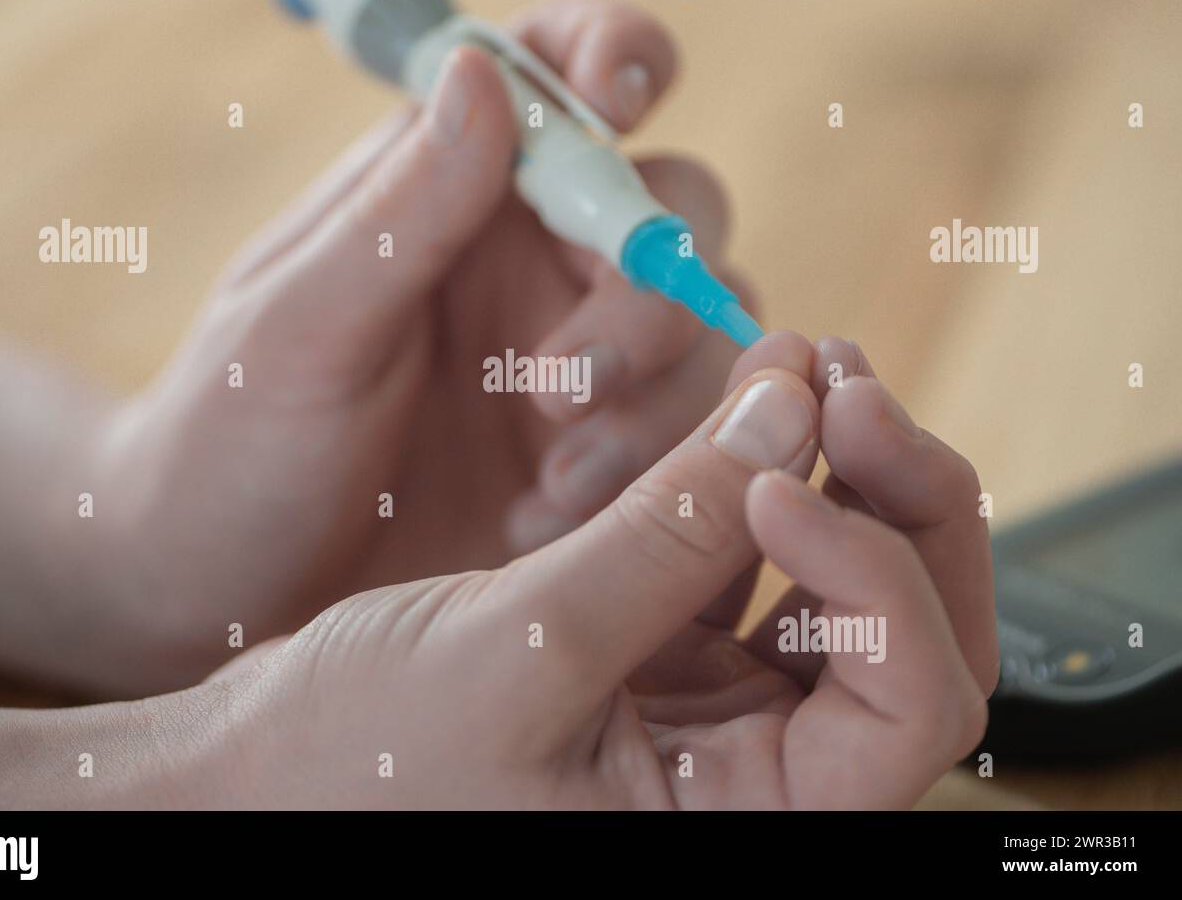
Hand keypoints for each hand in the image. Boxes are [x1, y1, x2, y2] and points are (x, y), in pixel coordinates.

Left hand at [88, 0, 745, 681]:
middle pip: (671, 216)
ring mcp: (579, 361)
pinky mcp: (604, 458)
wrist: (231, 589)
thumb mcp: (301, 323)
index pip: (561, 77)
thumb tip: (481, 72)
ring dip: (655, 402)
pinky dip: (649, 475)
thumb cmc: (235, 436)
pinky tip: (539, 524)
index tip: (617, 97)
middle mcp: (534, 262)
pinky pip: (690, 439)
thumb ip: (404, 207)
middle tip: (563, 387)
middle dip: (646, 295)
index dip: (614, 56)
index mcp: (453, 190)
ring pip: (704, 332)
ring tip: (554, 486)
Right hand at [203, 337, 993, 808]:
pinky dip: (754, 469)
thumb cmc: (367, 761)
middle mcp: (755, 767)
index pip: (912, 706)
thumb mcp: (528, 645)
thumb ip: (671, 531)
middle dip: (893, 496)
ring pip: (843, 575)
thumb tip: (792, 413)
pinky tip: (743, 397)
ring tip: (798, 365)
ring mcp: (716, 700)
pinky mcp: (664, 640)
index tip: (777, 478)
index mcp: (746, 815)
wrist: (268, 765)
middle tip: (843, 386)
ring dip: (833, 463)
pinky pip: (754, 549)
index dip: (878, 574)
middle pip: (911, 631)